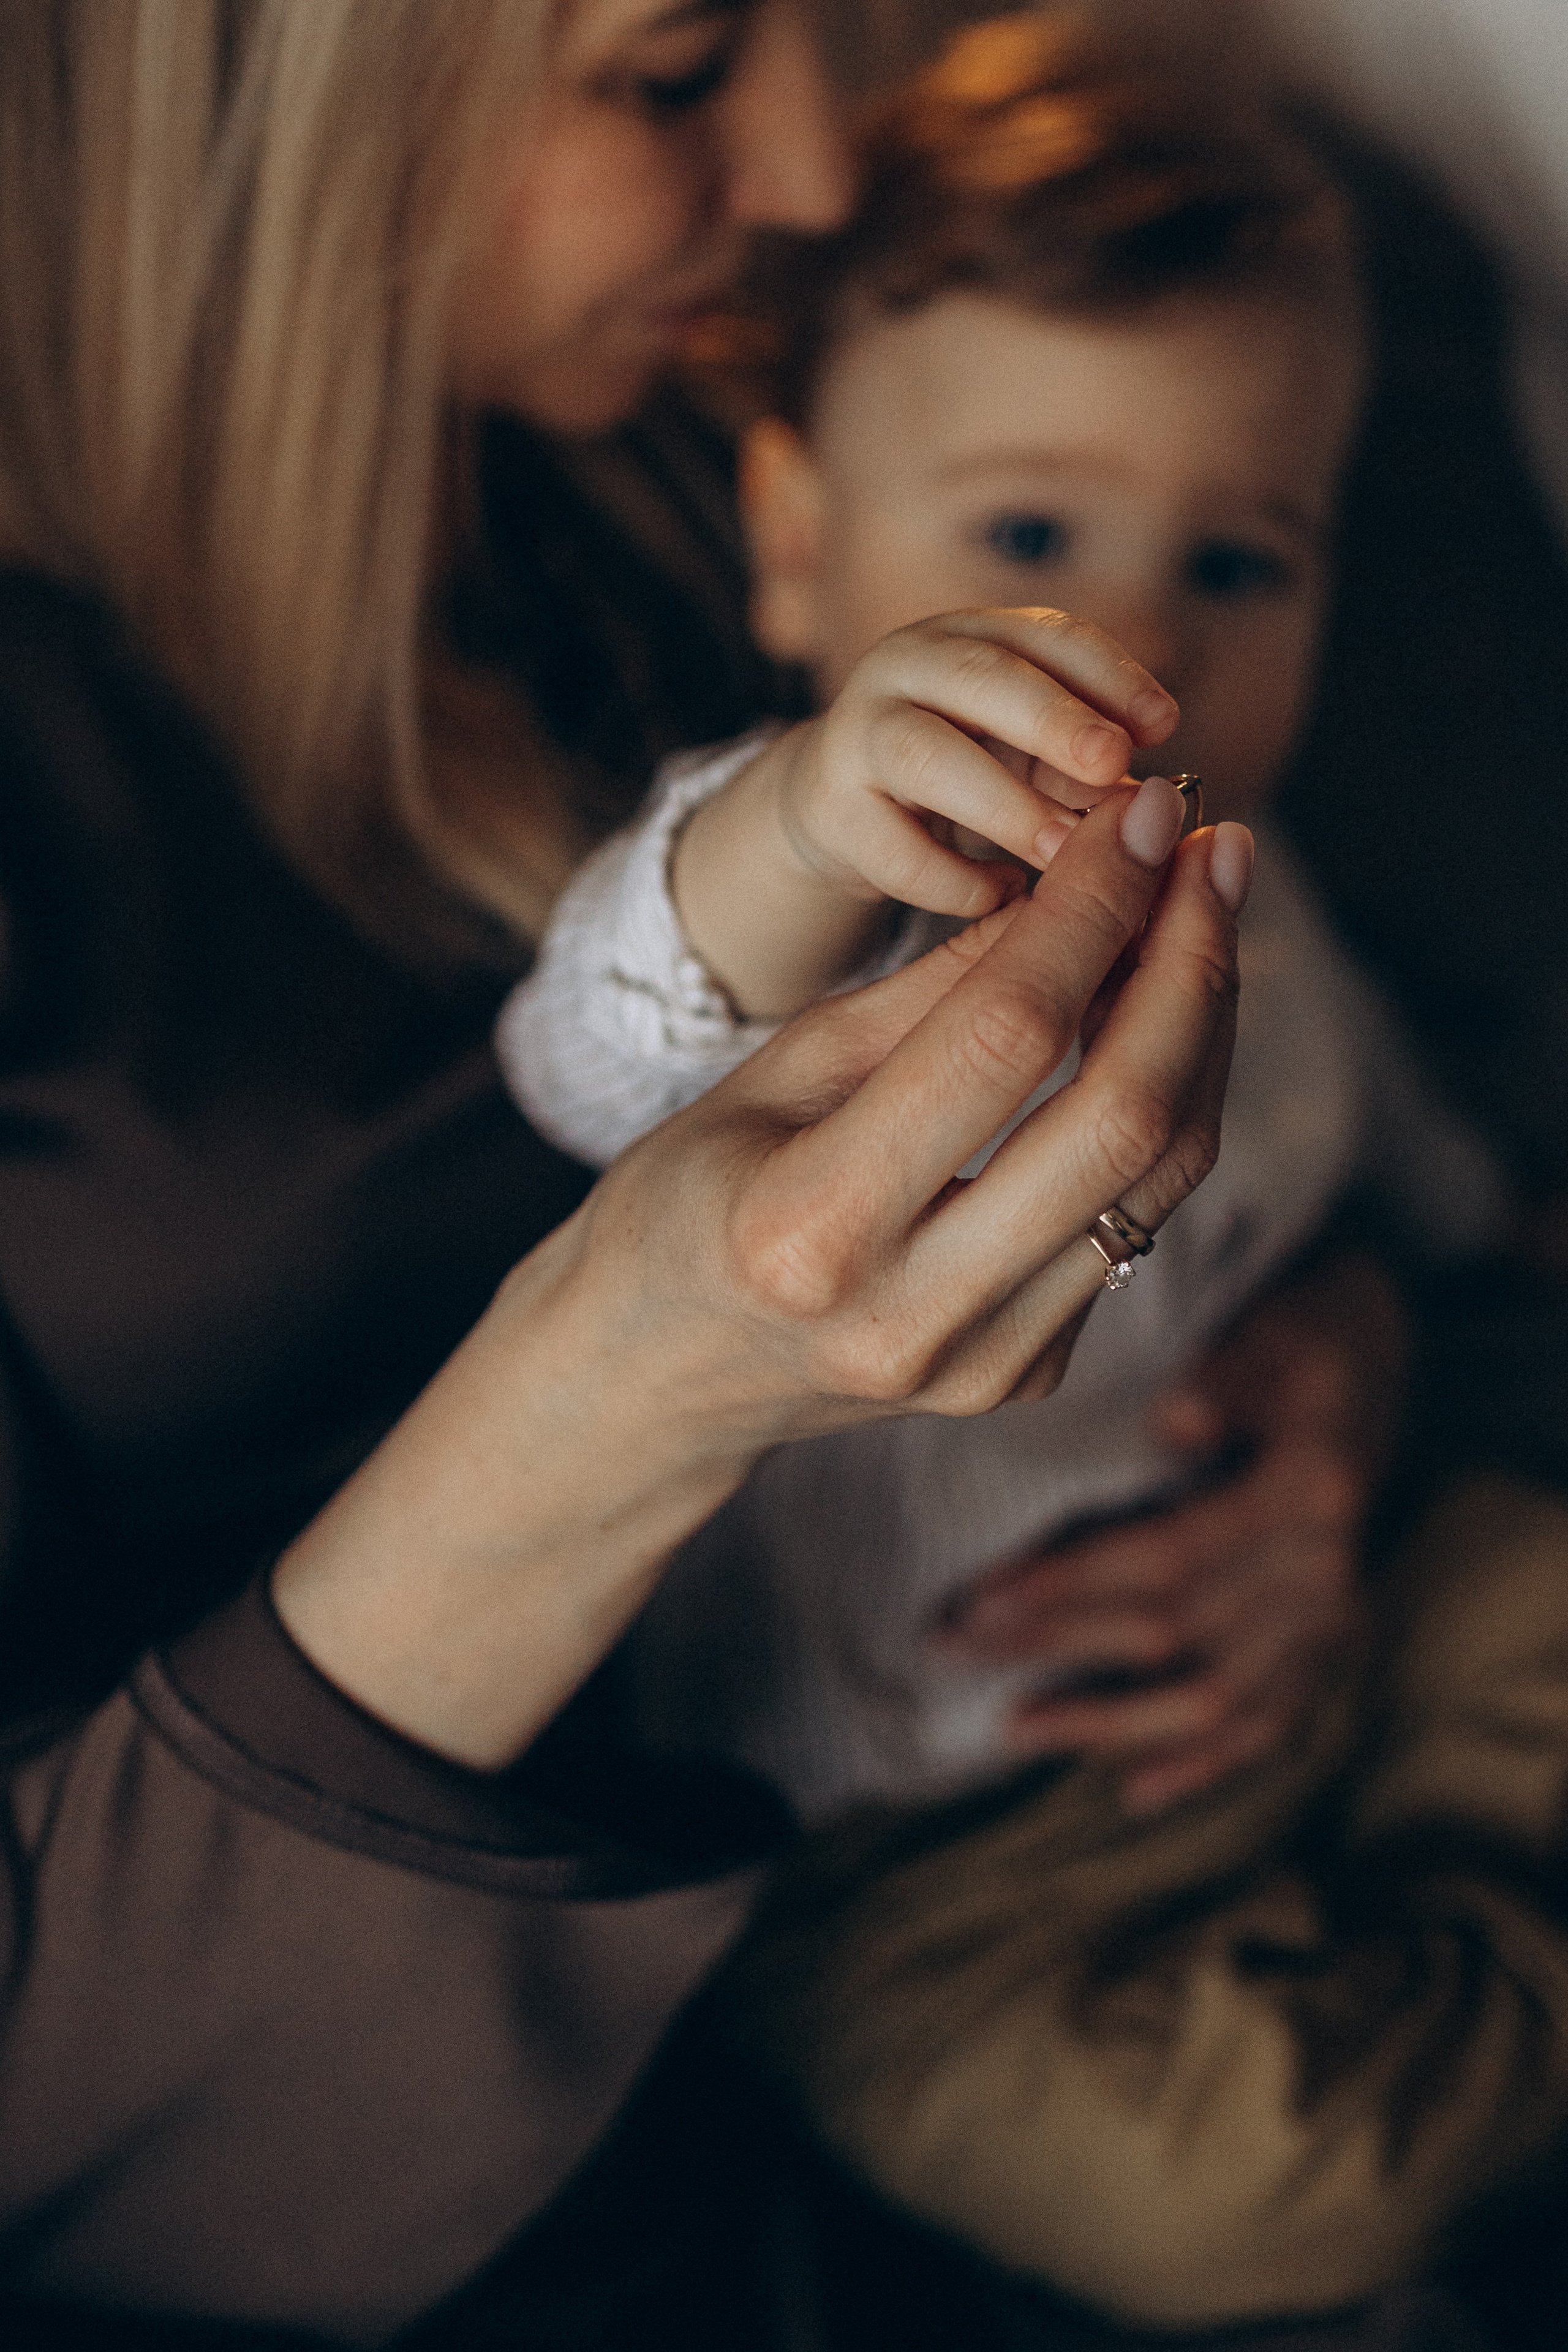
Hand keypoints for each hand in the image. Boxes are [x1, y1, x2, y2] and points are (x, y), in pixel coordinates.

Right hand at [277, 785, 1246, 1765]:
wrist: (658, 1376)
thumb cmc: (692, 1195)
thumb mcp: (783, 1069)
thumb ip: (936, 990)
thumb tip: (1082, 879)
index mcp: (812, 1225)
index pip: (1006, 1038)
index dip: (1097, 907)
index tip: (1145, 810)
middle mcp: (908, 1312)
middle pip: (1121, 1117)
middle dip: (1189, 961)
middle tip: (1214, 848)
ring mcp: (980, 1363)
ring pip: (1161, 1175)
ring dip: (1203, 1029)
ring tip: (1203, 915)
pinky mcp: (1025, 1376)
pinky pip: (1135, 1223)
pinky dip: (1166, 1105)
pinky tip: (1159, 1020)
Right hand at [675, 607, 1178, 1017]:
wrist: (840, 804)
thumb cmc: (966, 770)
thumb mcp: (1030, 754)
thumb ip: (1086, 767)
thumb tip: (1150, 805)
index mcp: (977, 636)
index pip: (1049, 638)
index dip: (1109, 676)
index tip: (1165, 726)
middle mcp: (911, 666)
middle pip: (983, 676)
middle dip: (1054, 720)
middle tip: (1114, 767)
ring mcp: (860, 730)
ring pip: (925, 754)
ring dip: (1003, 805)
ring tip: (1062, 854)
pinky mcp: (829, 805)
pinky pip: (887, 843)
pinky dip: (949, 876)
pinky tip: (998, 896)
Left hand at [944, 1254, 1407, 1812]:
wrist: (1374, 1357)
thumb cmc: (1294, 1335)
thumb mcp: (1266, 1329)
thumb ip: (1223, 1375)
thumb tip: (1176, 1420)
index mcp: (1309, 1490)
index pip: (1173, 1556)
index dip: (1073, 1583)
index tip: (980, 1598)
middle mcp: (1328, 1568)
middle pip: (1176, 1632)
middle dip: (1057, 1645)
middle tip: (953, 1648)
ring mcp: (1333, 1615)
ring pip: (1215, 1696)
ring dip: (1110, 1722)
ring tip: (1014, 1730)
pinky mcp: (1328, 1641)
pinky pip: (1272, 1721)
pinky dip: (1206, 1762)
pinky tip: (1136, 1791)